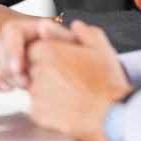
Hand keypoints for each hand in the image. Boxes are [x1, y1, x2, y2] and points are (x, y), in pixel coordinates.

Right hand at [0, 18, 77, 90]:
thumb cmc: (78, 59)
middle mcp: (19, 38)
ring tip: (21, 85)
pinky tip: (10, 89)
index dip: (11, 49)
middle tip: (23, 82)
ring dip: (1, 73)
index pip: (12, 30)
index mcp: (34, 29)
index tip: (18, 69)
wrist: (76, 78)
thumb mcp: (74, 46)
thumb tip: (43, 27)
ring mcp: (10, 53)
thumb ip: (60, 35)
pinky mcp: (6, 69)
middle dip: (5, 66)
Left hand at [25, 21, 131, 140]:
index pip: (35, 48)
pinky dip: (49, 108)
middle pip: (32, 68)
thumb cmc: (106, 82)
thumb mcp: (101, 48)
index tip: (65, 61)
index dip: (51, 54)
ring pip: (35, 88)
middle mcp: (37, 70)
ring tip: (71, 93)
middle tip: (70, 78)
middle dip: (47, 71)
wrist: (108, 114)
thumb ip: (85, 32)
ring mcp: (36, 93)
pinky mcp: (37, 113)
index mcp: (48, 50)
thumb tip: (76, 26)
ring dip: (47, 90)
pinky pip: (38, 108)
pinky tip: (68, 106)